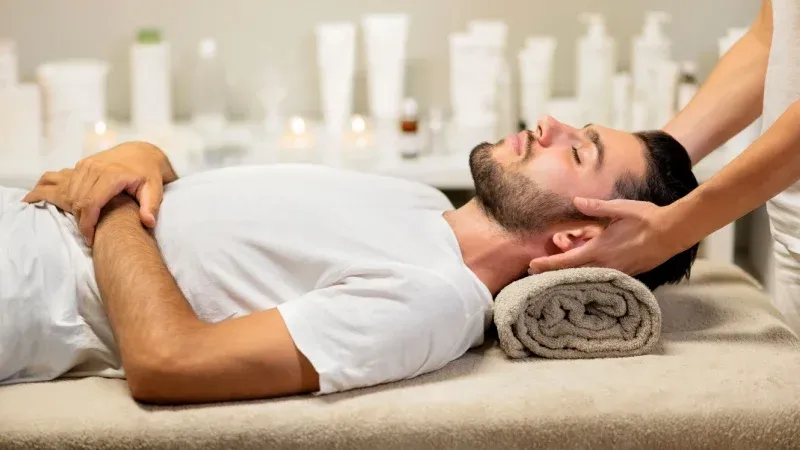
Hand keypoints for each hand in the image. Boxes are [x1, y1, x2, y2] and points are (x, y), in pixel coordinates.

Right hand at [23, 142, 173, 244]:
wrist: (141, 153)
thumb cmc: (149, 174)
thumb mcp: (155, 190)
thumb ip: (151, 206)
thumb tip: (149, 222)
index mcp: (113, 174)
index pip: (91, 203)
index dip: (88, 224)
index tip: (91, 239)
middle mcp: (96, 167)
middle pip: (78, 200)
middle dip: (81, 221)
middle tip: (89, 236)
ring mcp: (87, 164)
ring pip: (71, 194)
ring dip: (76, 212)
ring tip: (87, 226)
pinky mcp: (82, 164)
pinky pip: (71, 186)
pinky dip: (73, 201)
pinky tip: (84, 213)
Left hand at [528, 197, 683, 275]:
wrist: (673, 232)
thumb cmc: (646, 218)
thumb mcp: (620, 208)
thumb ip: (596, 207)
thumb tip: (576, 202)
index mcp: (600, 249)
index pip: (566, 261)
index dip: (547, 264)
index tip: (532, 265)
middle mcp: (605, 264)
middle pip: (572, 273)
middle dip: (552, 272)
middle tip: (534, 270)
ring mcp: (616, 271)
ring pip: (585, 276)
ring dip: (569, 273)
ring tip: (553, 270)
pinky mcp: (625, 273)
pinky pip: (599, 276)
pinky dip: (586, 273)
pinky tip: (581, 268)